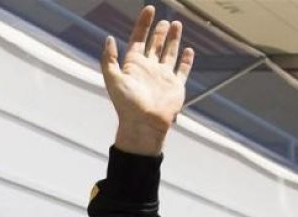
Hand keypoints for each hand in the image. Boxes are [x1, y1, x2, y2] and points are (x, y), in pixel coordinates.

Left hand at [101, 5, 193, 155]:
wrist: (144, 124)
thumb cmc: (127, 105)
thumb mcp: (112, 79)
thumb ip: (109, 59)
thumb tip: (108, 38)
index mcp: (133, 65)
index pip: (138, 39)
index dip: (143, 24)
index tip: (149, 9)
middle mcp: (149, 69)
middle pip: (154, 44)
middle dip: (159, 31)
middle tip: (163, 20)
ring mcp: (163, 76)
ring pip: (169, 53)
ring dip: (173, 39)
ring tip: (176, 24)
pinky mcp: (176, 86)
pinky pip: (183, 70)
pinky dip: (186, 60)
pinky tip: (189, 50)